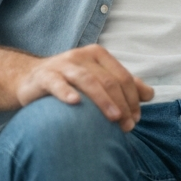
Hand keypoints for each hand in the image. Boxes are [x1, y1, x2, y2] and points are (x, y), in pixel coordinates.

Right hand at [15, 44, 153, 131]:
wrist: (30, 79)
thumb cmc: (70, 81)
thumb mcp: (97, 79)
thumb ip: (123, 85)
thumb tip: (150, 94)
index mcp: (98, 55)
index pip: (122, 76)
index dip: (133, 97)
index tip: (136, 119)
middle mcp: (82, 56)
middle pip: (108, 79)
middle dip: (122, 103)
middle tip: (128, 125)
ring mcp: (63, 64)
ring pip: (87, 80)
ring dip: (103, 100)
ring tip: (114, 118)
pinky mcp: (45, 76)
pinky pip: (57, 83)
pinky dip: (66, 92)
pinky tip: (75, 103)